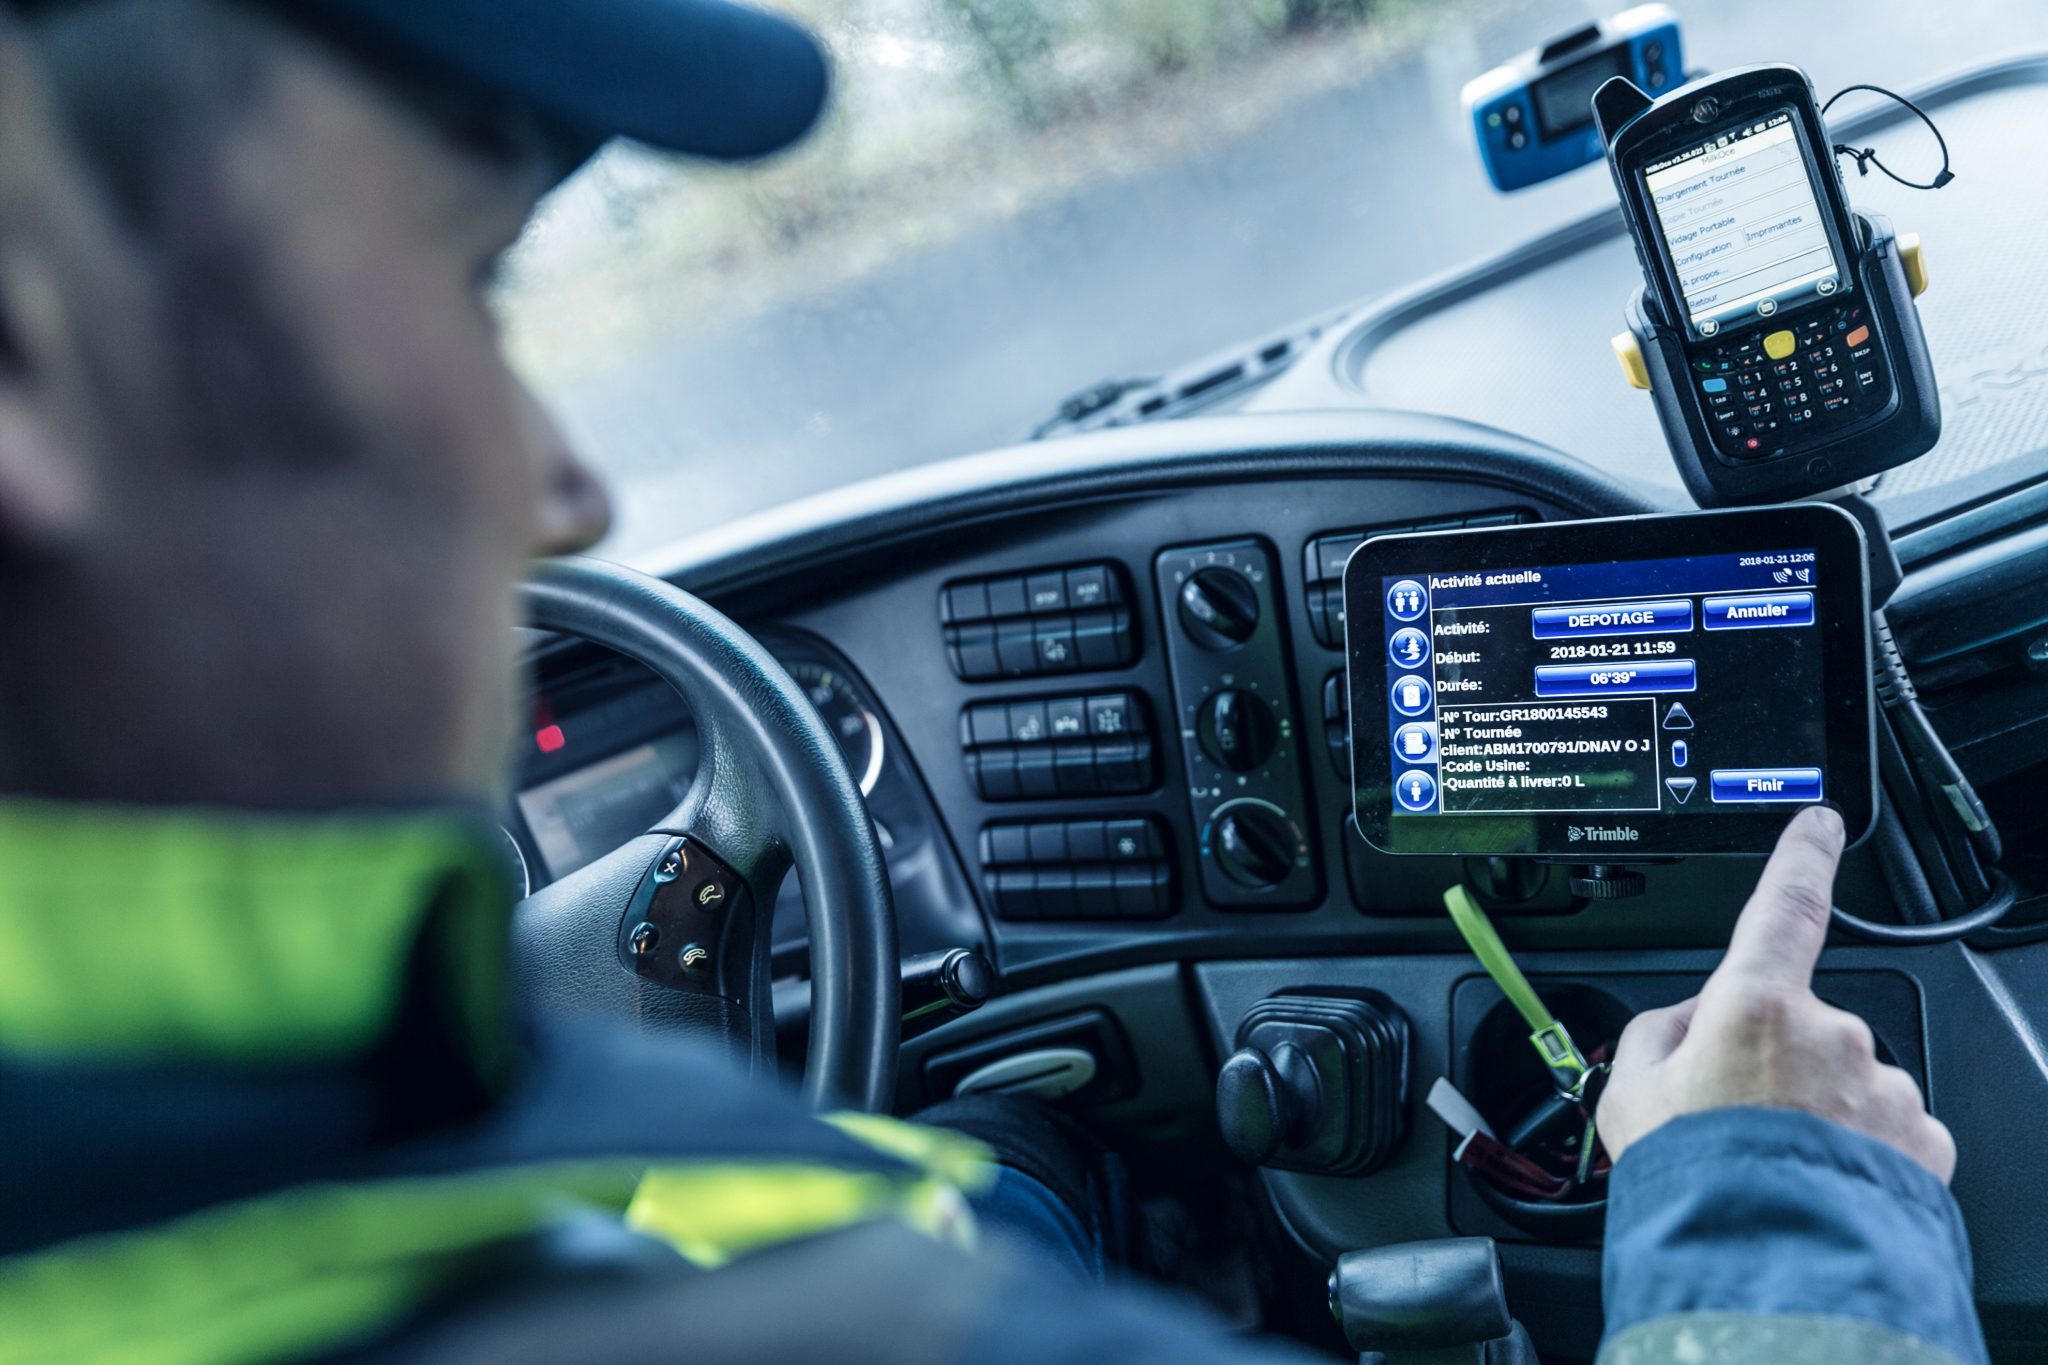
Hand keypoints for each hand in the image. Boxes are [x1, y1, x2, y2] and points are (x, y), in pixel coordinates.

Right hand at [1596, 806, 1955, 1181]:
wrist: (1766, 1268)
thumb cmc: (1694, 1180)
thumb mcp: (1626, 1094)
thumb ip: (1653, 1035)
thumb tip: (1685, 1023)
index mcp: (1755, 1005)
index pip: (1785, 906)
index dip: (1801, 856)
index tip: (1818, 823)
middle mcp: (1831, 1033)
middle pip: (1799, 1024)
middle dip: (1772, 1059)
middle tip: (1733, 1119)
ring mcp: (1881, 1086)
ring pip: (1846, 1079)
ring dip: (1817, 1110)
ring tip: (1777, 1164)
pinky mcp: (1923, 1140)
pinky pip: (1886, 1129)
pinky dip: (1857, 1151)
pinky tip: (1820, 1183)